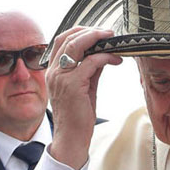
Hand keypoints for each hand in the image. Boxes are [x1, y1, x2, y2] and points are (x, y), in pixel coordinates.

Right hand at [44, 27, 121, 169]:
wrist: (71, 139)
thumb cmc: (77, 116)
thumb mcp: (84, 87)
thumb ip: (90, 69)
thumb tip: (103, 54)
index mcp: (53, 70)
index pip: (62, 40)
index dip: (80, 31)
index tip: (98, 31)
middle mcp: (54, 71)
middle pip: (68, 38)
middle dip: (90, 31)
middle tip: (108, 32)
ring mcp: (61, 77)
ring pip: (76, 45)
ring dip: (97, 38)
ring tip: (112, 40)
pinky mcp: (72, 85)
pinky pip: (90, 62)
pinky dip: (105, 56)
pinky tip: (116, 60)